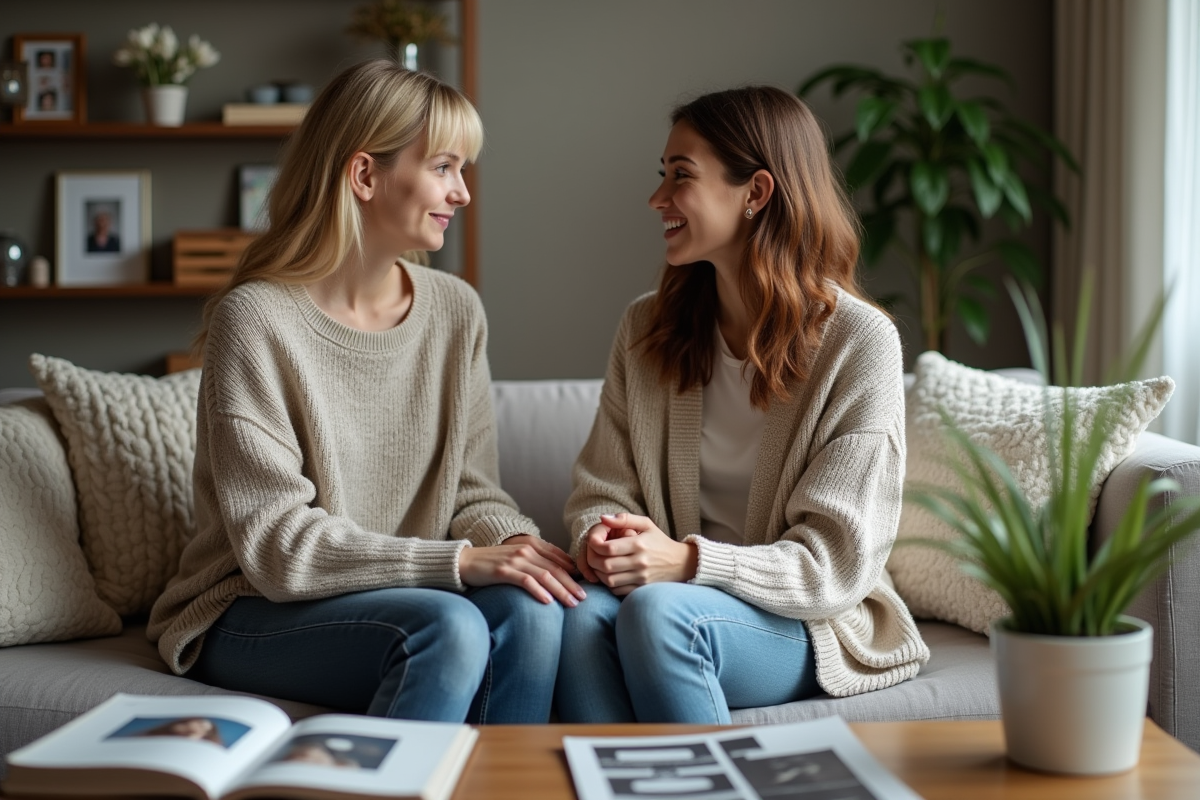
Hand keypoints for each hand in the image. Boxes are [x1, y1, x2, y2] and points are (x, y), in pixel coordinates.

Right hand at [459, 534, 586, 606]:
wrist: (465, 561)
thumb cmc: (493, 562)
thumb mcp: (518, 557)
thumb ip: (536, 561)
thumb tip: (558, 575)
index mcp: (532, 544)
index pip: (559, 558)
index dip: (574, 571)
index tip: (585, 584)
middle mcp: (526, 549)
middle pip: (556, 569)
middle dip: (572, 584)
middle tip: (584, 598)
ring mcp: (515, 559)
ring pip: (545, 576)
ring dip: (561, 590)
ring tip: (572, 602)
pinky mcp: (503, 571)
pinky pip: (526, 581)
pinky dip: (540, 591)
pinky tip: (549, 602)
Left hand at [587, 513, 697, 595]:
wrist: (681, 563)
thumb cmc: (660, 541)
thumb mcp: (646, 524)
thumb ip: (624, 519)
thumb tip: (602, 518)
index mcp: (639, 544)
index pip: (608, 548)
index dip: (594, 545)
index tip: (593, 541)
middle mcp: (640, 562)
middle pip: (605, 565)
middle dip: (592, 559)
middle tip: (592, 553)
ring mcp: (641, 578)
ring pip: (609, 580)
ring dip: (598, 573)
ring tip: (598, 563)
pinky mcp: (640, 588)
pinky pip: (616, 590)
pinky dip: (608, 584)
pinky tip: (608, 574)